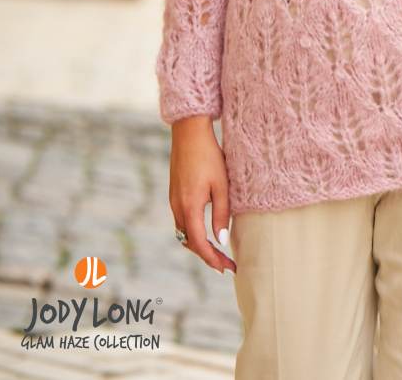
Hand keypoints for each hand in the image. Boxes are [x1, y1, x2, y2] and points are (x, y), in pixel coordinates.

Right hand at [169, 116, 236, 274]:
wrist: (189, 133)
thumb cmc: (209, 157)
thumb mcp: (221, 185)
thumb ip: (221, 214)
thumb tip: (221, 241)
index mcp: (189, 207)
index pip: (200, 244)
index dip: (213, 259)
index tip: (228, 268)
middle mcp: (177, 207)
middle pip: (190, 242)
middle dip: (207, 256)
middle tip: (226, 264)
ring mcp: (173, 200)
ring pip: (184, 233)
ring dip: (199, 245)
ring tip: (218, 251)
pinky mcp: (174, 194)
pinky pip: (182, 221)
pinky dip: (193, 232)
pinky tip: (205, 230)